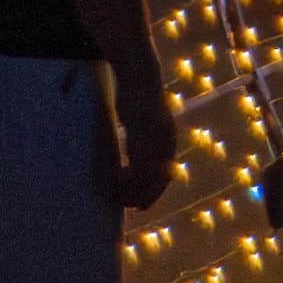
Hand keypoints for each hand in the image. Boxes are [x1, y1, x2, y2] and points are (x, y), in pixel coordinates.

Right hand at [115, 72, 186, 209]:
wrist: (140, 76)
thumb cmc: (138, 101)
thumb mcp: (143, 125)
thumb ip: (142, 143)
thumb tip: (134, 160)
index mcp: (168, 140)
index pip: (165, 174)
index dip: (154, 192)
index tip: (142, 205)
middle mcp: (166, 140)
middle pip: (158, 177)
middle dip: (145, 195)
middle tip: (130, 206)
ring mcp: (155, 135)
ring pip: (146, 172)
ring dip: (133, 188)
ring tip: (119, 196)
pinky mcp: (142, 129)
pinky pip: (135, 158)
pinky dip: (127, 174)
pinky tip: (115, 178)